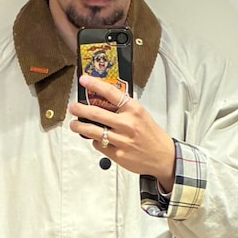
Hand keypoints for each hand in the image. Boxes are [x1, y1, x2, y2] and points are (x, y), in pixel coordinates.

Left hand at [68, 76, 175, 190]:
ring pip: (93, 131)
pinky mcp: (117, 154)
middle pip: (96, 113)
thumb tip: (102, 101)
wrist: (164, 157)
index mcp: (134, 110)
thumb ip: (124, 108)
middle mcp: (127, 124)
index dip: (95, 85)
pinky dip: (95, 141)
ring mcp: (122, 140)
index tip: (84, 80)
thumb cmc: (152, 135)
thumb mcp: (141, 115)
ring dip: (80, 127)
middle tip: (73, 107)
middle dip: (80, 109)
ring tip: (74, 125)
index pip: (111, 93)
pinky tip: (96, 139)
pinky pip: (99, 145)